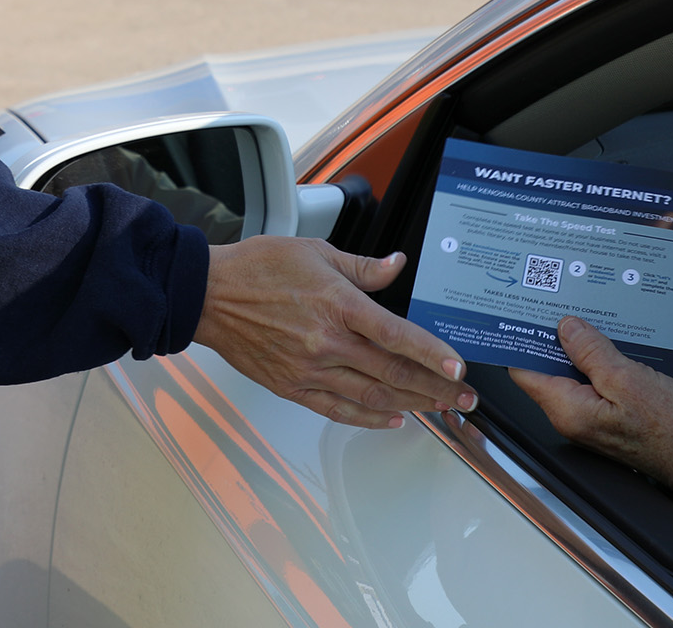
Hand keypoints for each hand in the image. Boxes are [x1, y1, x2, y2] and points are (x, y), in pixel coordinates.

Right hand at [195, 241, 473, 430]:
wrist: (209, 295)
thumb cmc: (257, 268)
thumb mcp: (314, 252)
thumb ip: (361, 266)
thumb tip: (397, 265)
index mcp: (337, 305)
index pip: (396, 335)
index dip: (432, 354)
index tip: (458, 368)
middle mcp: (327, 342)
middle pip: (393, 373)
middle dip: (435, 388)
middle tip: (464, 398)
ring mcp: (309, 369)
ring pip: (372, 396)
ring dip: (412, 405)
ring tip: (440, 411)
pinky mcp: (292, 386)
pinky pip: (338, 410)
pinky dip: (370, 419)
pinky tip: (394, 420)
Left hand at [510, 316, 672, 513]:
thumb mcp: (628, 380)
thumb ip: (591, 352)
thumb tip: (564, 327)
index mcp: (568, 411)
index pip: (524, 371)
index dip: (523, 339)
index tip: (528, 310)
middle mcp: (576, 416)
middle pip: (549, 369)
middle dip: (555, 337)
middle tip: (565, 303)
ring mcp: (597, 416)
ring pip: (578, 372)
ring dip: (584, 346)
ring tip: (594, 316)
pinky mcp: (617, 414)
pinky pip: (601, 380)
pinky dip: (605, 359)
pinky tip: (618, 341)